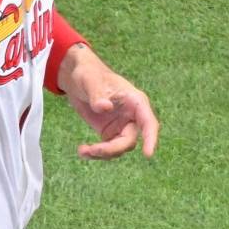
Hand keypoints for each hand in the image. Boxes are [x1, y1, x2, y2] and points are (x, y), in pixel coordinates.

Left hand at [57, 44, 158, 159]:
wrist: (77, 79)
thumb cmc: (89, 74)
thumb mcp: (91, 81)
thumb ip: (98, 95)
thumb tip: (105, 107)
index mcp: (135, 102)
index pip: (148, 122)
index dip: (150, 138)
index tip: (148, 154)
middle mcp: (132, 116)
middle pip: (129, 141)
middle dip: (113, 149)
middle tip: (94, 150)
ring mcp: (121, 126)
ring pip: (118, 149)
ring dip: (102, 154)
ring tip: (82, 151)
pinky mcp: (109, 133)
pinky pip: (107, 149)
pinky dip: (95, 153)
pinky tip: (82, 151)